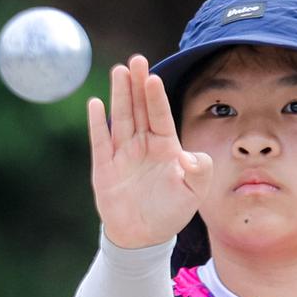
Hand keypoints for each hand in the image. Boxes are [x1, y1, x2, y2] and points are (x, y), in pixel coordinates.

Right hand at [87, 55, 212, 248]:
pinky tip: (96, 103)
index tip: (154, 77)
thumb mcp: (194, 193)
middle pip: (139, 108)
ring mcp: (123, 153)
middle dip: (137, 84)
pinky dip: (97, 123)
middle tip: (136, 60)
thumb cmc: (171, 212)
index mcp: (166, 146)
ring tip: (118, 71)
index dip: (156, 97)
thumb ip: (200, 172)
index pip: (160, 115)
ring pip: (121, 118)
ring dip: (119, 95)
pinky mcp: (104, 167)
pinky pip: (100, 141)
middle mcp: (144, 144)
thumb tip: (193, 156)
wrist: (144, 236)